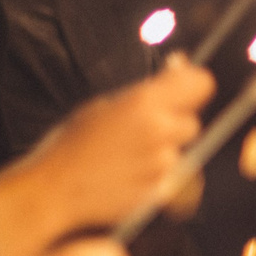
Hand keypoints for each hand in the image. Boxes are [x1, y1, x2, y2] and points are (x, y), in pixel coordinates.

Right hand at [0, 60, 213, 255]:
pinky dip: (156, 177)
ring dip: (163, 153)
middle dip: (173, 126)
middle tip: (143, 132)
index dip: (193, 87)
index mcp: (144, 102)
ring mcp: (162, 163)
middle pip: (192, 122)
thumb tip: (181, 64)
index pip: (202, 83)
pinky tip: (128, 176)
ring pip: (180, 152)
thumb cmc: (72, 144)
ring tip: (128, 158)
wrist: (53, 190)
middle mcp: (159, 130)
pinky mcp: (161, 190)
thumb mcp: (104, 105)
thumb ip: (147, 90)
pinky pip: (171, 178)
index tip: (182, 92)